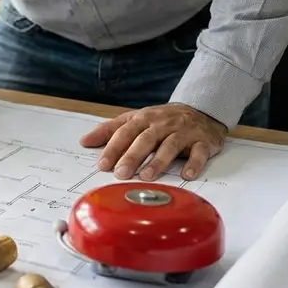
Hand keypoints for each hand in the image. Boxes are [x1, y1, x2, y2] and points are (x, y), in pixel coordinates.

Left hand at [79, 104, 226, 180]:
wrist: (201, 110)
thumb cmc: (162, 120)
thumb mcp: (135, 120)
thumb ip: (110, 130)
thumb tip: (85, 141)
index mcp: (144, 119)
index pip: (125, 133)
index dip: (113, 148)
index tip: (102, 165)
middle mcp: (162, 124)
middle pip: (146, 139)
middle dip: (132, 156)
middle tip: (120, 173)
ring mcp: (184, 132)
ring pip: (170, 145)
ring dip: (159, 161)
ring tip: (146, 176)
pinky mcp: (203, 141)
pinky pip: (199, 152)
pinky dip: (194, 163)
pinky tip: (186, 175)